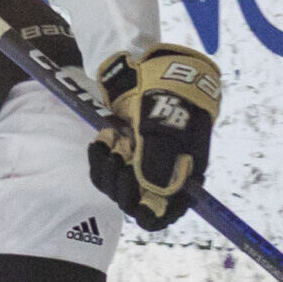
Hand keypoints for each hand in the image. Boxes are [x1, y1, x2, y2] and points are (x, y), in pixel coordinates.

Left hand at [87, 45, 222, 230]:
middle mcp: (161, 176)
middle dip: (120, 182)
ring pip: (114, 186)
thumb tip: (150, 202)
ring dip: (106, 166)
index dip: (147, 212)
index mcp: (182, 178)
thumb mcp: (166, 132)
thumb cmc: (171, 98)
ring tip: (110, 140)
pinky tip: (102, 138)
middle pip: (133, 203)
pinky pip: (104, 168)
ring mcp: (141, 163)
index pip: (163, 215)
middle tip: (122, 156)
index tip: (135, 198)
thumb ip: (157, 168)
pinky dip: (99, 155)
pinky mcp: (123, 150)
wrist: (158, 66)